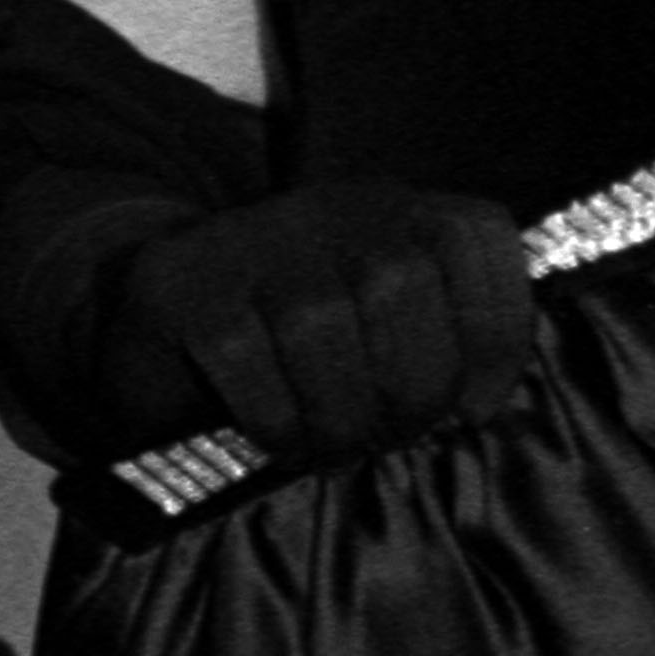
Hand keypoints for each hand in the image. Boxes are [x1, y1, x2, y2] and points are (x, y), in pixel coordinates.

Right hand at [94, 178, 538, 461]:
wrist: (159, 308)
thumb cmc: (297, 335)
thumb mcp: (377, 317)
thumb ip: (439, 336)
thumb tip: (476, 404)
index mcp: (402, 209)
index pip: (479, 241)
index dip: (496, 336)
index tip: (475, 409)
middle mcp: (335, 207)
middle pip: (402, 291)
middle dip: (409, 393)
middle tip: (390, 436)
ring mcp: (257, 238)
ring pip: (322, 332)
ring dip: (340, 419)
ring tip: (336, 448)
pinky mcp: (189, 283)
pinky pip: (248, 360)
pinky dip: (276, 419)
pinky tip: (280, 438)